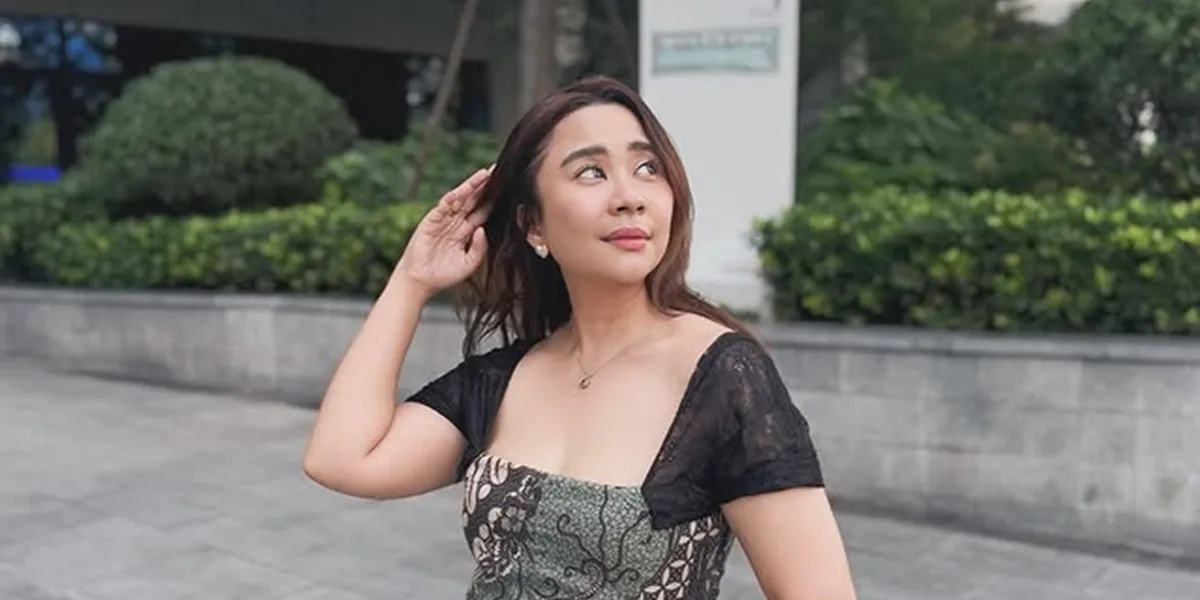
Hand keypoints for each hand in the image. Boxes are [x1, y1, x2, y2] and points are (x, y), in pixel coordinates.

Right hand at [392, 167, 492, 298]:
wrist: (422, 281)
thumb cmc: (444, 275)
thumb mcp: (469, 263)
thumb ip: (479, 248)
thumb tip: (483, 229)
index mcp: (466, 232)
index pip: (482, 212)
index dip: (493, 201)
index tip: (507, 190)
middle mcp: (456, 222)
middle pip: (474, 201)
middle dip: (485, 187)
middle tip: (499, 171)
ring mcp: (444, 219)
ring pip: (461, 199)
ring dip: (472, 186)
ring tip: (485, 174)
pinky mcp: (432, 220)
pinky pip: (445, 205)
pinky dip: (454, 196)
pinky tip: (464, 189)